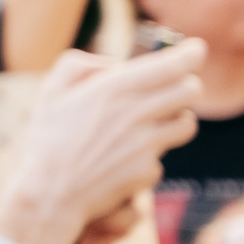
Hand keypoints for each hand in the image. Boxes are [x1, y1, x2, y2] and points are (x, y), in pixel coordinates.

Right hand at [0, 43, 201, 243]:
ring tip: (152, 123)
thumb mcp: (51, 90)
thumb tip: (112, 65)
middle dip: (187, 86)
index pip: (174, 64)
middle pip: (191, 91)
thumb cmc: (47, 139)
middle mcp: (137, 113)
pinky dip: (150, 154)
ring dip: (175, 119)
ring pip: (186, 123)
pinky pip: (162, 156)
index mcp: (115, 88)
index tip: (196, 50)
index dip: (192, 54)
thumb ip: (81, 65)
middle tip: (175, 88)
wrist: (49, 193)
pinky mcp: (149, 171)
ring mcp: (146, 144)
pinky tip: (125, 158)